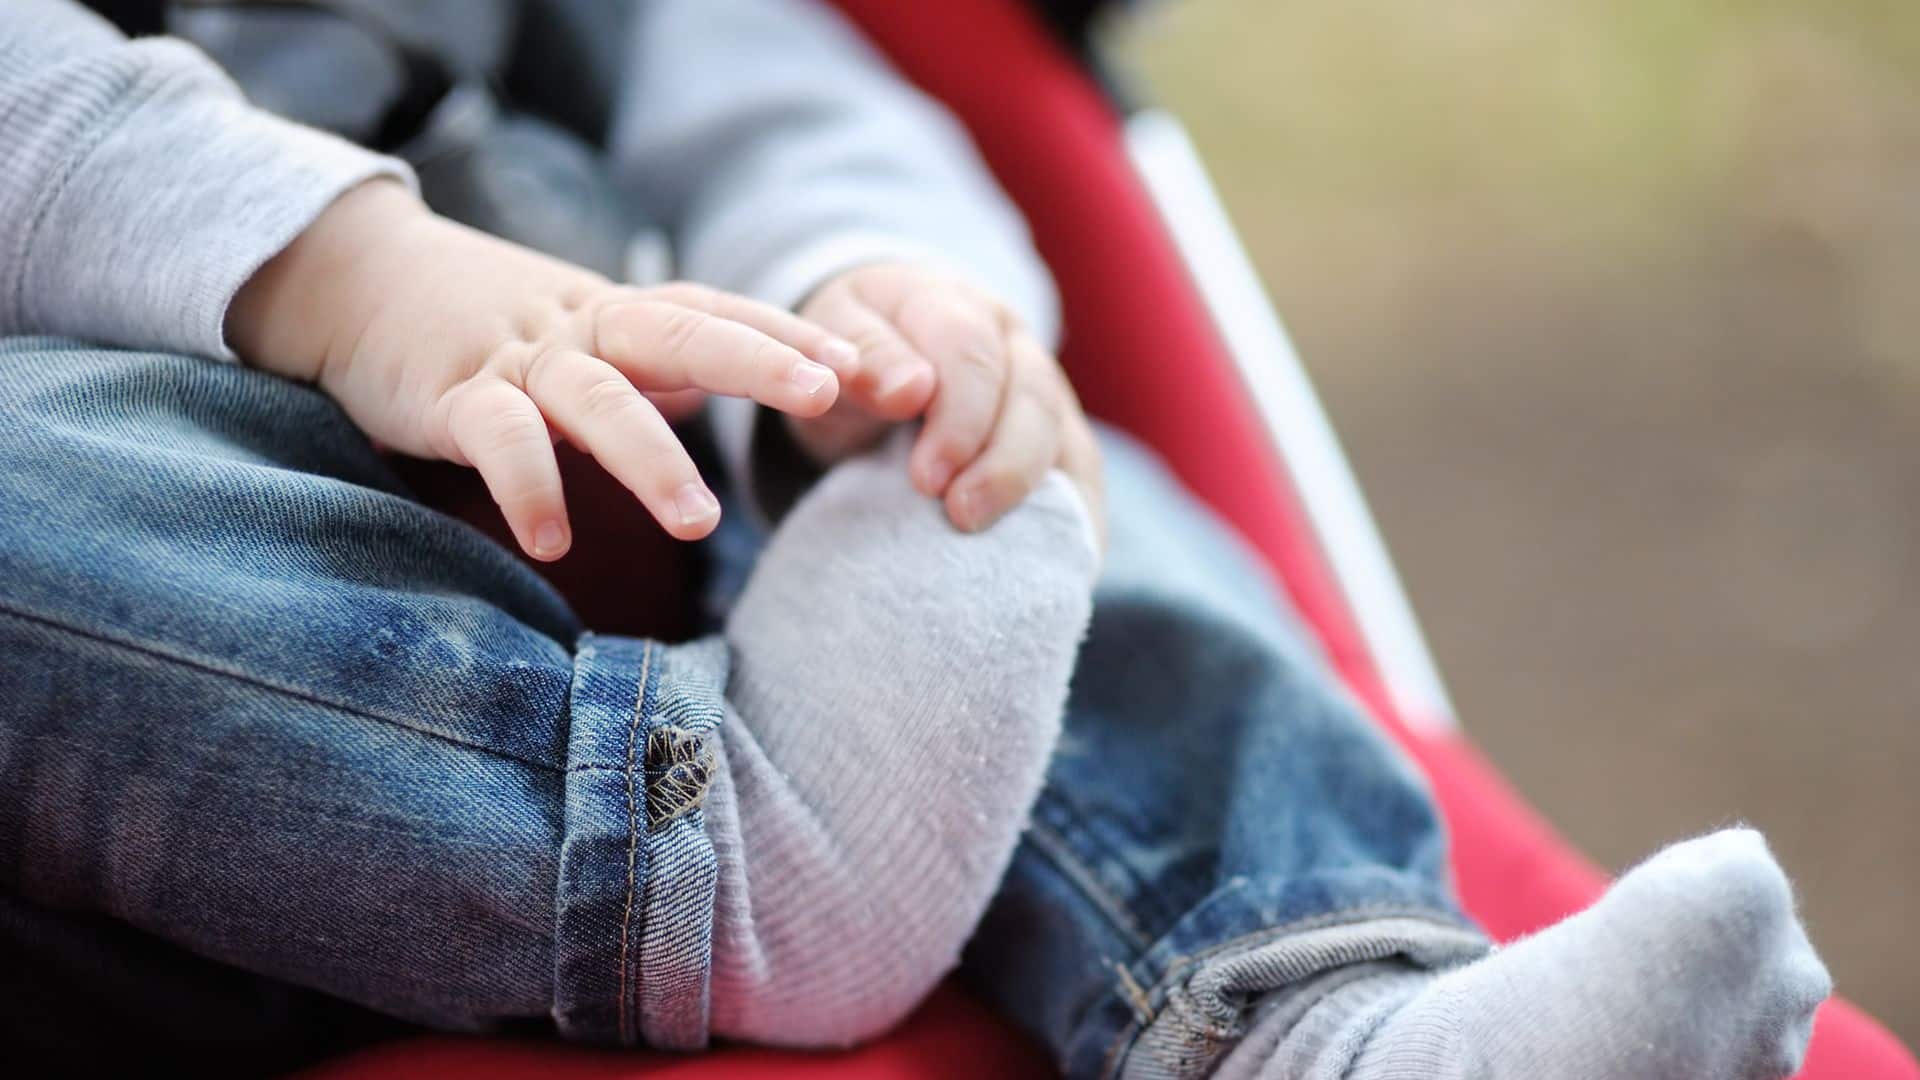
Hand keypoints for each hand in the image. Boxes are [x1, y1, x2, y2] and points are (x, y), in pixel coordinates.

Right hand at [228, 181, 858, 559]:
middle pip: (682, 331)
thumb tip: (726, 389)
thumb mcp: (584, 334)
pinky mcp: (448, 396)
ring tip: (699, 523)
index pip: (720, 313)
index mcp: (622, 314)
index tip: (872, 370)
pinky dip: (528, 487)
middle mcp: (581, 327)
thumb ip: (654, 362)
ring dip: (650, 458)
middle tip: (828, 395)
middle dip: (760, 361)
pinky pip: (495, 440)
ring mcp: (516, 358)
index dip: (792, 337)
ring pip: (596, 398)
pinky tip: (554, 542)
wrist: (354, 279)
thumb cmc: (487, 321)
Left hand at [794, 262, 1103, 538]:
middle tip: (961, 514)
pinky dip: (1073, 522)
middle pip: (1033, 396)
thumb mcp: (827, 341)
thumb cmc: (847, 354)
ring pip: (1066, 437)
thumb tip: (908, 389)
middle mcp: (1009, 342)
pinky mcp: (1058, 438)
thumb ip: (861, 354)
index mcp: (950, 304)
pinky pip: (1081, 479)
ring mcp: (1042, 389)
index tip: (926, 477)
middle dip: (1003, 462)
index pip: (971, 350)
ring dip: (1034, 494)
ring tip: (995, 539)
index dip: (959, 416)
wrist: (872, 360)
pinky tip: (1046, 564)